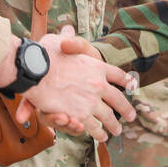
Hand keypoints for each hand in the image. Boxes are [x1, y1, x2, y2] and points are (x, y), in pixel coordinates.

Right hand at [18, 29, 134, 141]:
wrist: (35, 69)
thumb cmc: (44, 54)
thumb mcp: (59, 41)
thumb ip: (66, 40)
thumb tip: (68, 30)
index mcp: (96, 66)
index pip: (116, 74)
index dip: (125, 81)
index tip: (131, 85)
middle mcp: (98, 84)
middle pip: (118, 100)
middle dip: (125, 109)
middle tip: (131, 116)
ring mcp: (91, 101)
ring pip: (108, 116)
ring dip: (113, 124)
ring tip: (117, 130)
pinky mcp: (81, 115)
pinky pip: (93, 126)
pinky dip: (99, 132)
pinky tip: (102, 136)